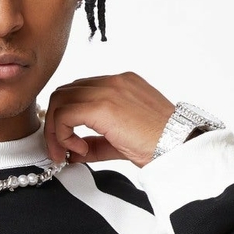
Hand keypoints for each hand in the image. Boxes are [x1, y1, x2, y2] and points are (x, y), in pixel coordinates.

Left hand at [42, 73, 176, 168]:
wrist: (178, 145)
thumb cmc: (160, 144)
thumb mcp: (121, 140)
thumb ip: (96, 142)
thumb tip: (73, 151)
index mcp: (121, 84)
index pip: (79, 92)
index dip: (66, 118)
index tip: (69, 144)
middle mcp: (113, 81)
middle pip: (65, 92)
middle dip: (55, 122)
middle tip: (60, 150)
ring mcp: (108, 89)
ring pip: (60, 99)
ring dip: (56, 129)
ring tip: (66, 152)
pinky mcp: (102, 105)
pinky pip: (65, 114)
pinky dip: (62, 133)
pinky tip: (77, 150)